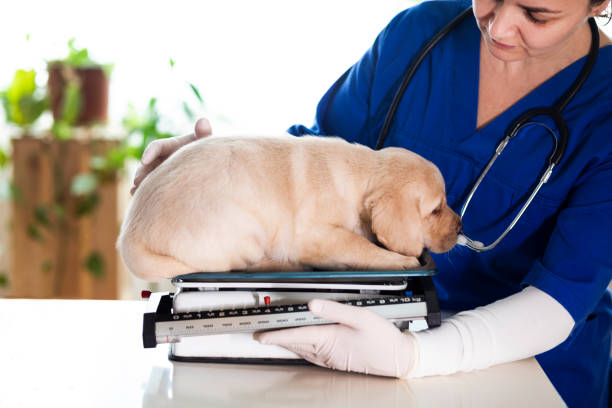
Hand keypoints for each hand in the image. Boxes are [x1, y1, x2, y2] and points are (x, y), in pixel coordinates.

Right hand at [130, 117, 211, 194]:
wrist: (213, 166)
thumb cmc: (210, 152)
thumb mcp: (207, 144)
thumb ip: (204, 134)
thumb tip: (203, 120)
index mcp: (173, 145)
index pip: (158, 146)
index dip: (150, 152)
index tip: (144, 161)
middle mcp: (165, 156)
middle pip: (149, 162)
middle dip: (141, 171)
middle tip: (137, 182)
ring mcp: (164, 168)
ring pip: (148, 175)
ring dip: (140, 183)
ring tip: (134, 192)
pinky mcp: (164, 179)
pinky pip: (153, 185)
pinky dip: (146, 191)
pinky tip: (140, 199)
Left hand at [253, 299, 417, 376]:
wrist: (398, 359)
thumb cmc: (382, 338)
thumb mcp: (360, 317)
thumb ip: (334, 309)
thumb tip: (312, 305)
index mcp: (329, 339)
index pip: (295, 337)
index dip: (276, 335)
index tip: (260, 335)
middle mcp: (326, 351)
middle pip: (295, 345)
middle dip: (277, 340)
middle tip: (261, 335)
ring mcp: (331, 358)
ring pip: (302, 351)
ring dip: (288, 344)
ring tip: (275, 338)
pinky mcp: (336, 361)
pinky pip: (311, 355)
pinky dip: (300, 349)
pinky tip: (300, 345)